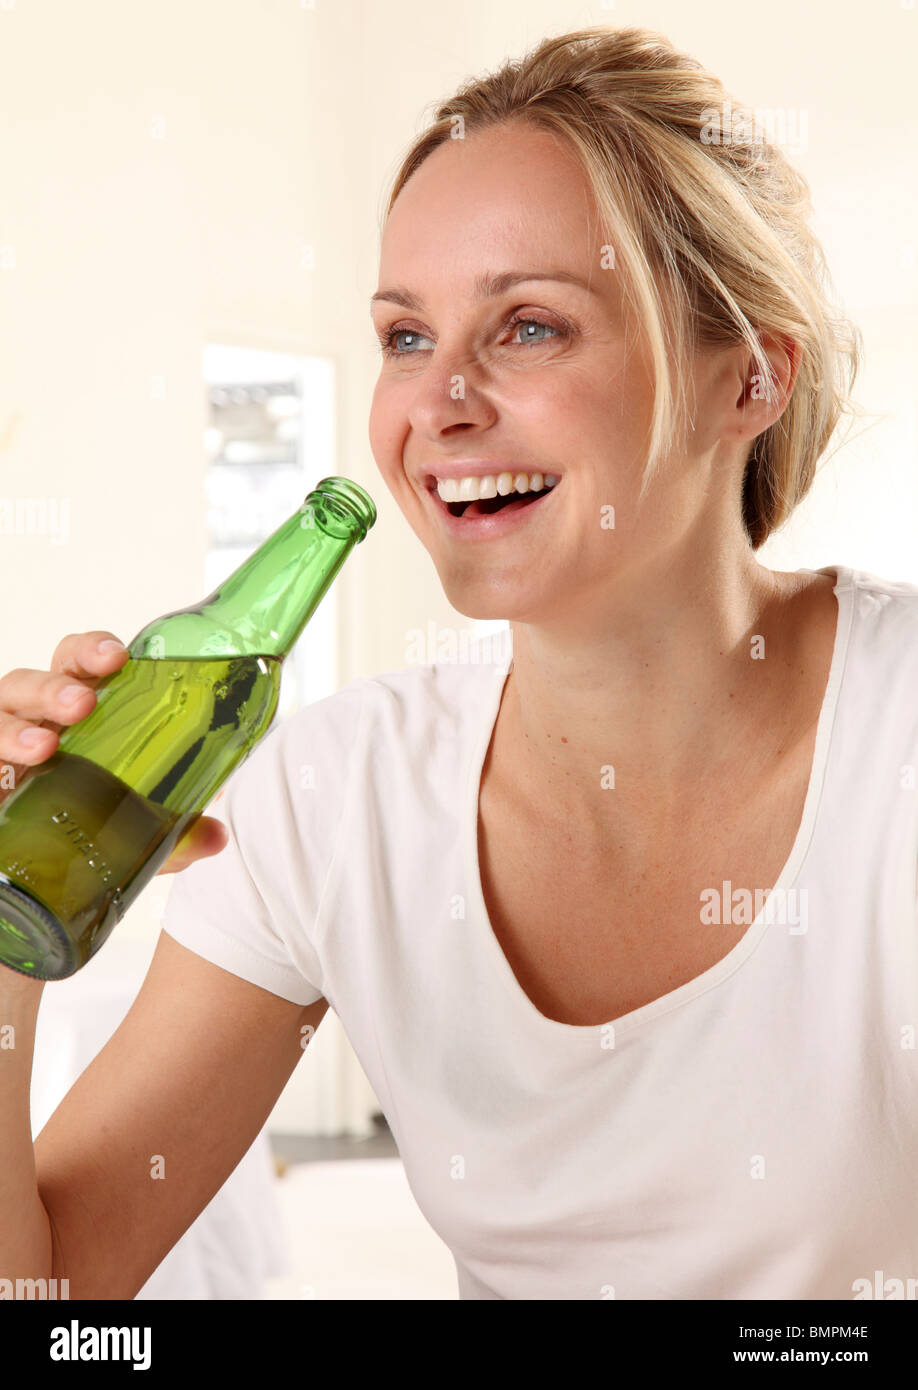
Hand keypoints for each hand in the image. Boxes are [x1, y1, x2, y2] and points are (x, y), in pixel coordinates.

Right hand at [0, 631, 228, 872]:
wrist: (34, 866)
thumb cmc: (83, 823)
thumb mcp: (135, 834)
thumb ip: (173, 833)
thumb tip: (214, 836)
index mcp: (73, 713)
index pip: (78, 663)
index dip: (93, 651)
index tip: (118, 658)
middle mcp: (32, 719)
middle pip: (33, 680)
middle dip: (57, 686)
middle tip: (83, 705)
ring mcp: (0, 743)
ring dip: (16, 725)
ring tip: (44, 746)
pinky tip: (2, 775)